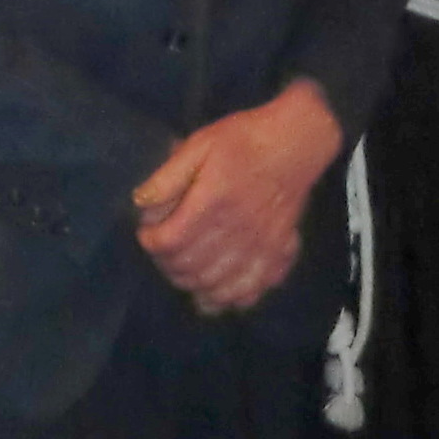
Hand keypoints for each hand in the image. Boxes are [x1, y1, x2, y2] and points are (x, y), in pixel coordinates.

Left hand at [136, 78, 341, 314]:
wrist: (297, 141)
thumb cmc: (244, 140)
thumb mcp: (200, 144)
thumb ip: (169, 175)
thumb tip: (141, 204)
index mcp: (212, 203)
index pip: (169, 242)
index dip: (150, 241)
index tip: (149, 230)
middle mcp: (235, 231)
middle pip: (188, 269)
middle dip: (167, 263)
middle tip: (166, 248)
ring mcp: (259, 246)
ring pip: (215, 285)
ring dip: (192, 283)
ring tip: (186, 267)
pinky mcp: (278, 252)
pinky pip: (251, 290)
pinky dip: (229, 298)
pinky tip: (217, 292)